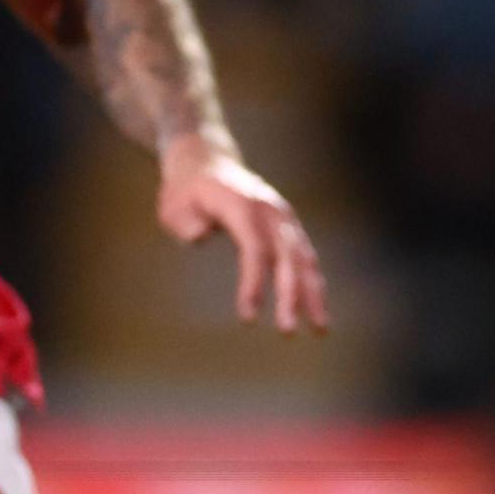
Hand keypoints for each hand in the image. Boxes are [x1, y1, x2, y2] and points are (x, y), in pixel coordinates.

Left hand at [157, 134, 329, 333]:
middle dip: (291, 296)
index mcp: (242, 206)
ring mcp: (283, 217)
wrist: (207, 162)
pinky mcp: (288, 226)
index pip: (254, 249)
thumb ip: (186, 222)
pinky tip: (316, 309)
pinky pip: (305, 257)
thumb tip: (201, 235)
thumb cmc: (186, 191)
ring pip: (305, 259)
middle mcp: (270, 210)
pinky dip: (311, 283)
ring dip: (313, 294)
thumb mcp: (174, 205)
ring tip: (320, 329)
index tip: (248, 317)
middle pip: (287, 257)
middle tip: (288, 332)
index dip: (253, 283)